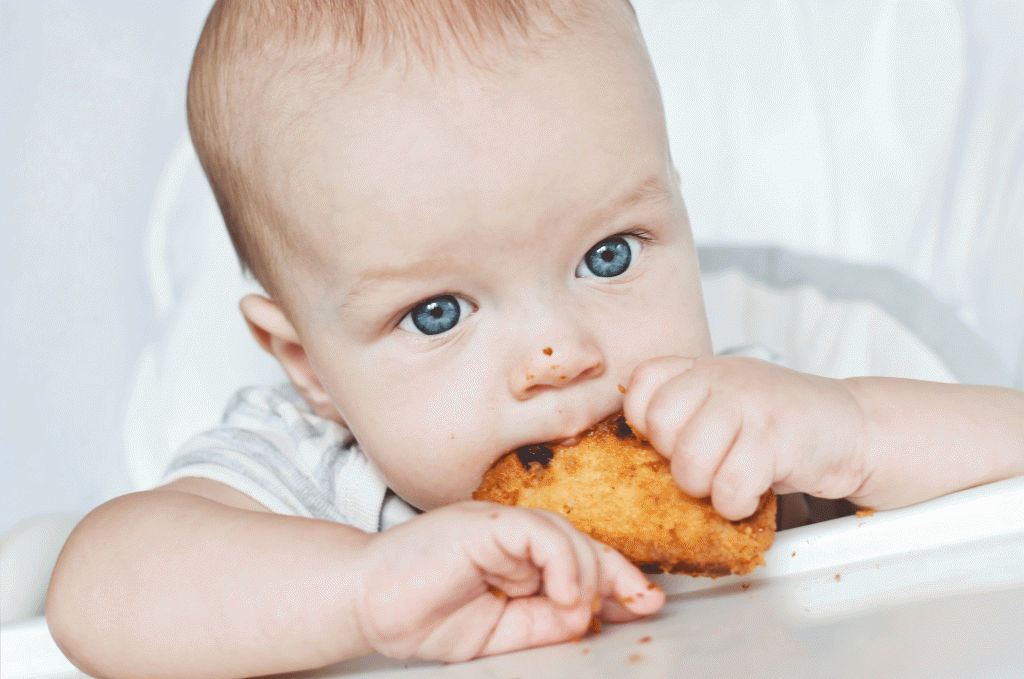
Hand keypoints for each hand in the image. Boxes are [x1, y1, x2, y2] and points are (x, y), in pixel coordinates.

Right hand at [352, 502, 663, 660]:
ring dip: (584, 573)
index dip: (616, 580)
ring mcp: (497, 524)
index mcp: (518, 561)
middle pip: (580, 544)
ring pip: (564, 534)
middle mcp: (513, 536)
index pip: (579, 562)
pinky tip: (564, 591)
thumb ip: (545, 622)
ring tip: (581, 607)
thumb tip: (591, 614)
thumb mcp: (502, 632)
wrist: (366, 603)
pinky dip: (560, 560)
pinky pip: (537, 532)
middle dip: (616, 574)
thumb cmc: (424, 616)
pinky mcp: (483, 522)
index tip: (648, 603)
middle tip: (644, 601)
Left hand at [624, 356, 866, 519]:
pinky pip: (730, 486)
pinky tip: (749, 497)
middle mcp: (722, 378)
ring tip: (726, 485)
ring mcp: (750, 405)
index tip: (670, 442)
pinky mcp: (777, 439)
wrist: (854, 427)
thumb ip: (683, 411)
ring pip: (690, 461)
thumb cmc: (780, 422)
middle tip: (704, 468)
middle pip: (662, 426)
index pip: (641, 385)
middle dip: (676, 462)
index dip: (646, 423)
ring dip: (705, 489)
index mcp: (702, 368)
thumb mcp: (725, 400)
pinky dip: (735, 504)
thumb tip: (632, 448)